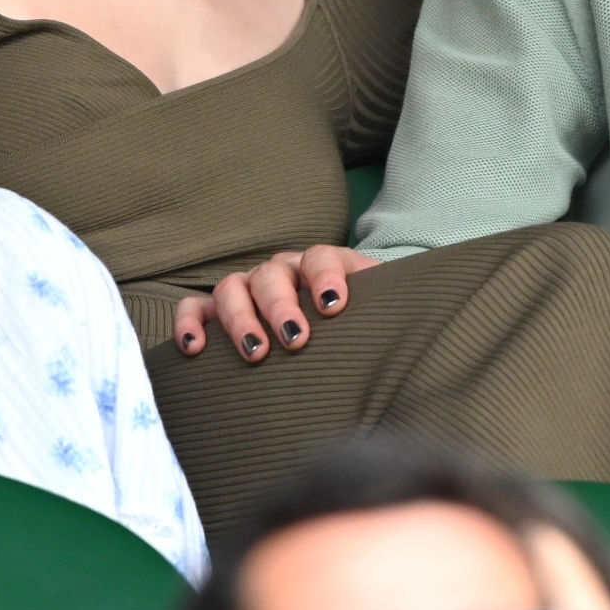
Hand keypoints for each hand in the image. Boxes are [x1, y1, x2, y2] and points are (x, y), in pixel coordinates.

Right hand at [173, 245, 380, 360]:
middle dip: (281, 306)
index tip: (332, 306)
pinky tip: (196, 348)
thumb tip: (418, 334)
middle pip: (273, 275)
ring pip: (232, 287)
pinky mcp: (217, 312)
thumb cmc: (357, 324)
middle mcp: (282, 271)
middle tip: (295, 340)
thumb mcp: (378, 313)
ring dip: (240, 318)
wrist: (335, 329)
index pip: (321, 257)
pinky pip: (195, 307)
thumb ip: (393, 313)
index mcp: (322, 265)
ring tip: (255, 352)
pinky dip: (191, 322)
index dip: (326, 276)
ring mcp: (247, 288)